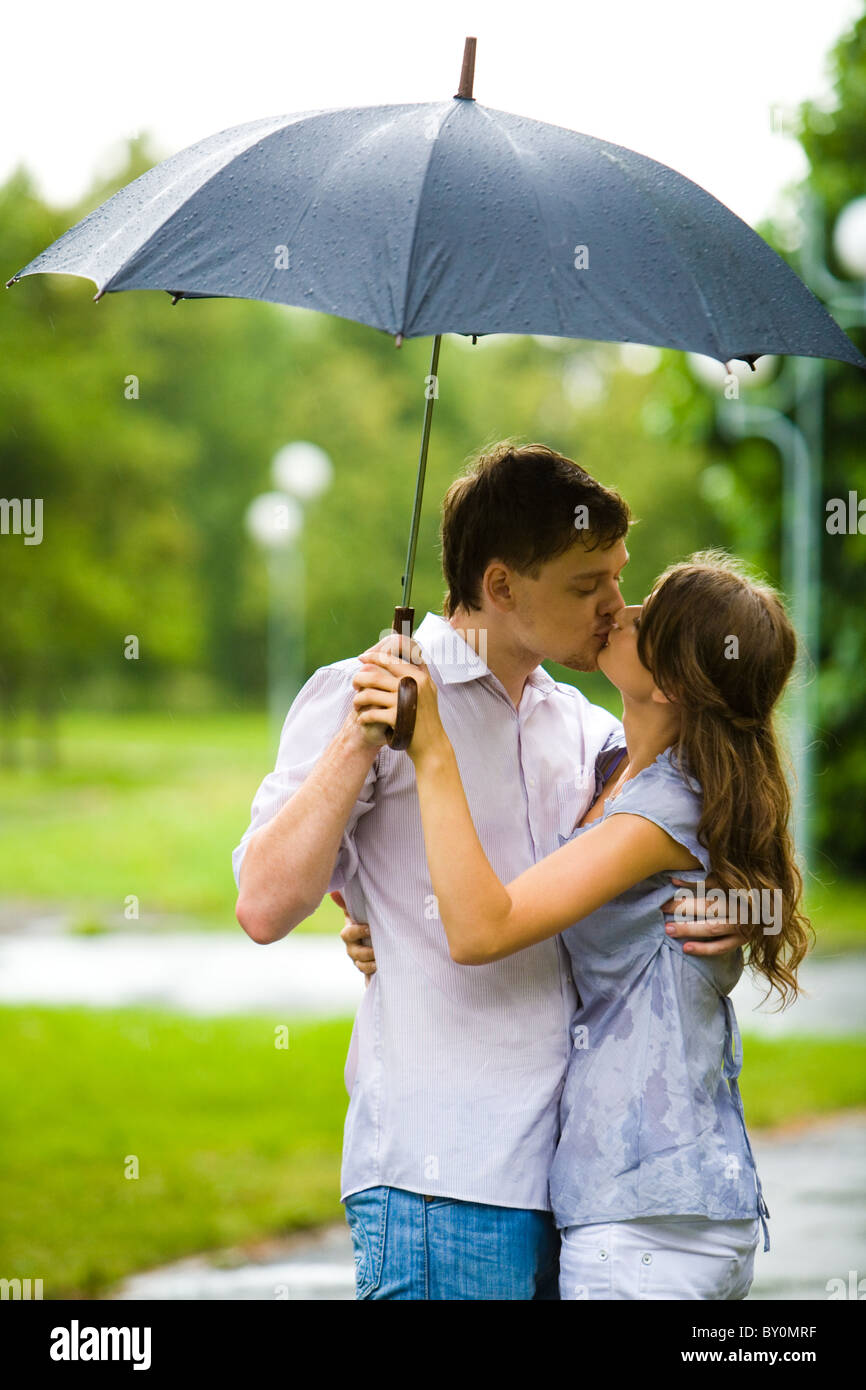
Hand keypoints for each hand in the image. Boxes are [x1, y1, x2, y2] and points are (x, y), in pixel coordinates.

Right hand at [331, 891, 376, 982]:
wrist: (375, 940)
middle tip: (376, 950)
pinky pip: (367, 975)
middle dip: (365, 952)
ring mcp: (358, 959)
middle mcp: (352, 947)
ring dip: (370, 964)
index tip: (369, 928)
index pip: (348, 934)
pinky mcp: (366, 969)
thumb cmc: (365, 921)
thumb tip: (334, 892)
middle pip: (354, 952)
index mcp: (350, 932)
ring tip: (380, 961)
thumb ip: (347, 903)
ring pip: (360, 965)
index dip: (358, 932)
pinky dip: (372, 973)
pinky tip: (380, 969)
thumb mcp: (358, 911)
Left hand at [352, 644, 445, 763]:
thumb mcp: (428, 690)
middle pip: (376, 676)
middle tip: (354, 683)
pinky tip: (362, 719)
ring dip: (358, 699)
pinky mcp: (397, 718)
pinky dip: (364, 716)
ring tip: (356, 704)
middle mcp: (413, 687)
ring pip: (369, 694)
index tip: (362, 658)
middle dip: (359, 678)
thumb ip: (417, 672)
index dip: (373, 657)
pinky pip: (371, 713)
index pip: (391, 661)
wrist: (432, 744)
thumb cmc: (426, 716)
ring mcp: (404, 702)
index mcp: (419, 677)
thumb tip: (406, 652)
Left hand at [661, 876, 749, 956]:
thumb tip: (674, 880)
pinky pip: (721, 947)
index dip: (691, 883)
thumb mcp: (730, 880)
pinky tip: (686, 948)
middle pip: (709, 906)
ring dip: (689, 929)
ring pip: (713, 927)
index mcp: (739, 888)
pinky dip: (703, 948)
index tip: (671, 882)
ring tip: (668, 929)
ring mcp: (742, 925)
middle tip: (662, 907)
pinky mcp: (742, 940)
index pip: (712, 884)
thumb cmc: (746, 890)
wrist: (771, 911)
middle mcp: (741, 907)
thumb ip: (707, 878)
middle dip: (683, 906)